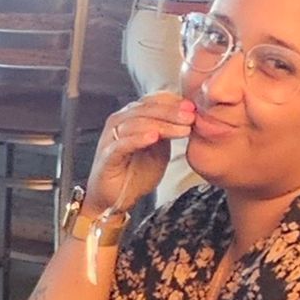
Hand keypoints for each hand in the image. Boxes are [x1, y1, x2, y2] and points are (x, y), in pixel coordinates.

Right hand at [85, 93, 196, 210]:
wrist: (116, 198)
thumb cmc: (136, 172)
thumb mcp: (159, 149)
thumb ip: (168, 132)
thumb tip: (188, 116)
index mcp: (132, 116)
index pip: (152, 101)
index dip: (173, 102)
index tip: (193, 108)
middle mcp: (119, 122)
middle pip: (145, 109)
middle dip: (171, 112)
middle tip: (190, 117)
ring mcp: (111, 138)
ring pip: (136, 123)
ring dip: (161, 125)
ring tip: (180, 129)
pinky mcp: (107, 156)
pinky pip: (122, 144)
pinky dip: (138, 139)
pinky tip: (153, 138)